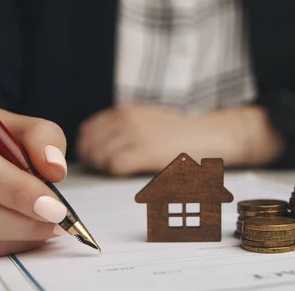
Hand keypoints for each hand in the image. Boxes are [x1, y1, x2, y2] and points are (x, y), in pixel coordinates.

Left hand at [77, 103, 284, 175]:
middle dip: (91, 161)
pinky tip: (126, 174)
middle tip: (102, 171)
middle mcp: (126, 120)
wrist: (209, 136)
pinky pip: (113, 165)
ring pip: (98, 156)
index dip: (86, 148)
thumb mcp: (147, 120)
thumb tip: (95, 144)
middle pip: (89, 144)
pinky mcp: (145, 152)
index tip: (92, 160)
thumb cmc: (179, 134)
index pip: (88, 130)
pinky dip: (114, 173)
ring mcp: (135, 135)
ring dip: (102, 169)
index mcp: (125, 111)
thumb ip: (122, 127)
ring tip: (115, 173)